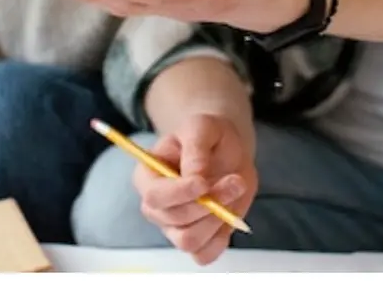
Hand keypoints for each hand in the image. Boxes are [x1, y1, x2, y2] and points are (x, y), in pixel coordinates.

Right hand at [134, 114, 257, 265]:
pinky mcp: (196, 239)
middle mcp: (156, 206)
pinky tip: (228, 216)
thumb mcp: (202, 127)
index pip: (154, 196)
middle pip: (174, 220)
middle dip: (209, 204)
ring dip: (217, 220)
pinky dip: (219, 241)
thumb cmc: (207, 136)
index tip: (204, 183)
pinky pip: (203, 255)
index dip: (179, 193)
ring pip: (189, 240)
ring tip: (234, 191)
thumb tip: (194, 176)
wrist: (226, 151)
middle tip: (235, 181)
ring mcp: (174, 226)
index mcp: (147, 176)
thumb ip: (196, 148)